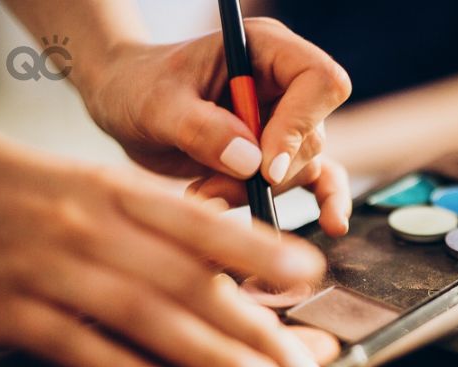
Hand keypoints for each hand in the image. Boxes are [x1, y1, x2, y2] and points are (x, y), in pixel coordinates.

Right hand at [0, 125, 329, 366]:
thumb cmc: (43, 194)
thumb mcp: (105, 190)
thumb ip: (168, 223)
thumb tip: (241, 256)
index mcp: (121, 194)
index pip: (199, 222)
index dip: (256, 247)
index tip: (308, 271)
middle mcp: (94, 229)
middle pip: (184, 279)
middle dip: (251, 324)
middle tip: (301, 361)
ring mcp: (53, 271)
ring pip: (141, 314)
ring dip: (207, 351)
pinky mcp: (13, 311)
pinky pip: (71, 343)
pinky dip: (117, 366)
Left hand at [79, 18, 352, 235]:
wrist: (125, 105)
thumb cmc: (136, 88)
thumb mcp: (155, 104)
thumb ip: (199, 128)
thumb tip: (251, 163)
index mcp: (265, 50)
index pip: (318, 81)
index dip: (300, 125)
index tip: (264, 166)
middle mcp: (285, 83)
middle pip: (312, 133)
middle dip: (266, 173)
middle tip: (211, 190)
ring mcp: (287, 121)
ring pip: (304, 167)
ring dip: (257, 193)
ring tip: (204, 196)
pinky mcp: (280, 155)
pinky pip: (318, 179)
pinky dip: (324, 201)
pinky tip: (332, 225)